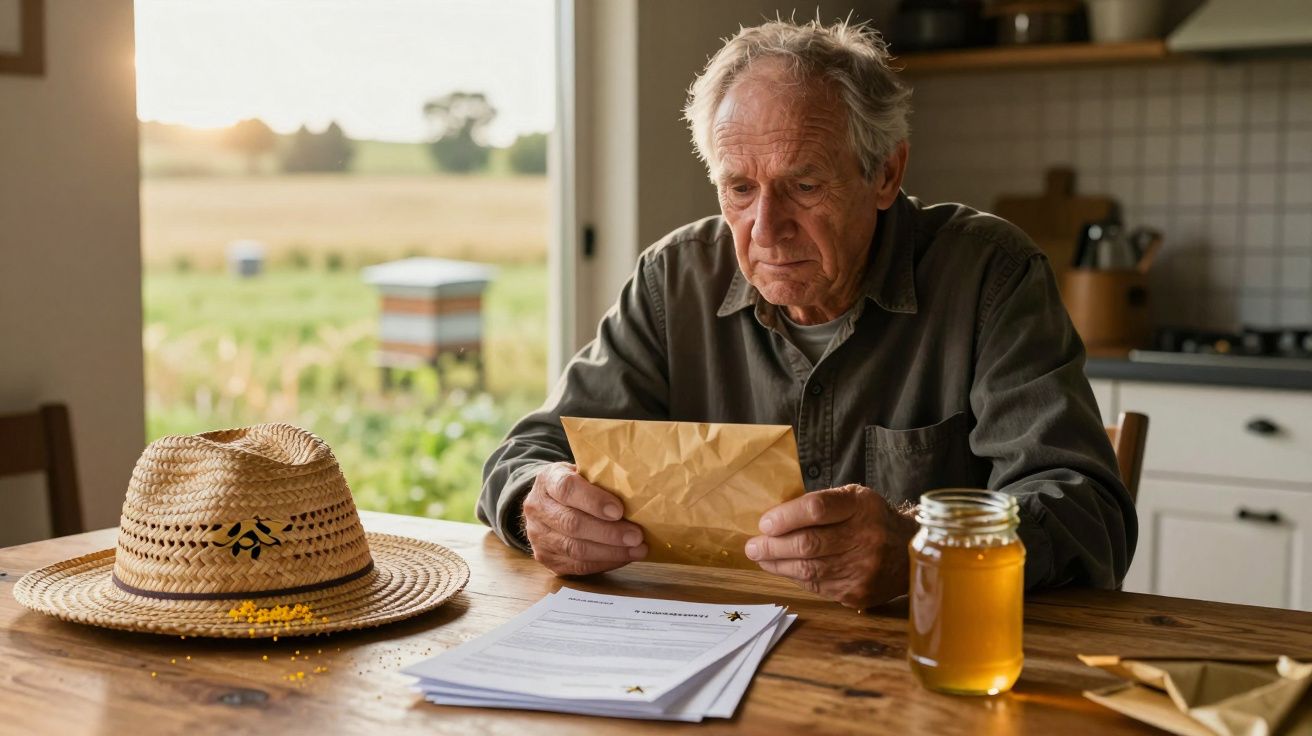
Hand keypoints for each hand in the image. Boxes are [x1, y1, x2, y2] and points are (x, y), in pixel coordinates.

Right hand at [522, 462, 647, 575]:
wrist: (546, 504)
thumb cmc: (576, 486)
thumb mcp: (584, 472)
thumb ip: (602, 481)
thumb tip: (638, 496)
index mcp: (547, 480)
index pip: (567, 489)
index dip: (594, 501)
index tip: (619, 510)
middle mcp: (537, 508)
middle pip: (572, 524)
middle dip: (609, 532)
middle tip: (636, 536)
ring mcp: (538, 536)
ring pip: (575, 549)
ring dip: (611, 552)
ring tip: (637, 550)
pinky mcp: (546, 558)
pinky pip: (577, 566)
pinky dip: (604, 563)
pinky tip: (623, 557)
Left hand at [745, 484, 916, 608]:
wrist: (910, 553)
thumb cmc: (872, 520)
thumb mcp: (854, 498)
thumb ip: (821, 504)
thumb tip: (776, 518)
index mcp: (861, 507)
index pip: (817, 509)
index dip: (786, 517)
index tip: (765, 523)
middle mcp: (865, 538)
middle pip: (808, 544)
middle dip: (773, 546)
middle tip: (752, 546)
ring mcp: (862, 569)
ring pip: (808, 570)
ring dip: (778, 565)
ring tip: (761, 558)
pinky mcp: (858, 593)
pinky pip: (817, 586)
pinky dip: (796, 577)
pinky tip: (784, 569)